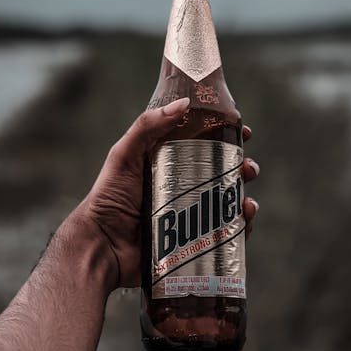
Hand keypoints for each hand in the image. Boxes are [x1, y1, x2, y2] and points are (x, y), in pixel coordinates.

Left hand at [81, 97, 259, 288]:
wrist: (102, 247)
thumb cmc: (107, 199)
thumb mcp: (124, 155)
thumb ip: (147, 126)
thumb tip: (185, 103)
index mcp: (169, 165)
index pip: (204, 146)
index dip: (227, 138)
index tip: (244, 133)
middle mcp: (182, 189)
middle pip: (223, 174)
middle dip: (242, 169)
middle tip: (248, 169)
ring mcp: (189, 218)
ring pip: (228, 204)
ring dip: (244, 200)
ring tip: (246, 202)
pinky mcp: (193, 243)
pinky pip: (224, 234)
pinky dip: (240, 228)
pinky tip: (244, 222)